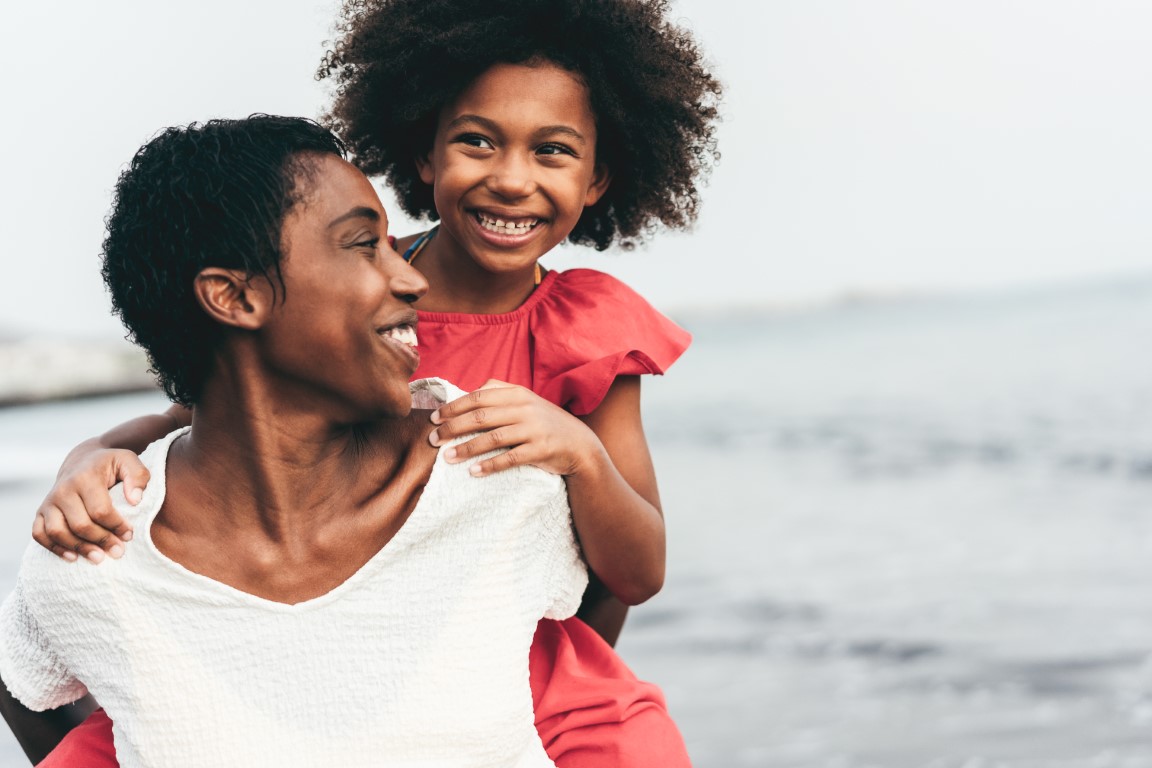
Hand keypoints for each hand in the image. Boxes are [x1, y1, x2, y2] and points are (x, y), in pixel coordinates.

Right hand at [33, 442, 149, 562]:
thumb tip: (135, 500)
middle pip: (80, 525)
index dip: (116, 526)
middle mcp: (63, 490)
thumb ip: (138, 476)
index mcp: (85, 477)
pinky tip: (73, 557)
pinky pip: (40, 534)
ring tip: (98, 558)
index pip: (100, 510)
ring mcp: (49, 501)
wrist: (82, 460)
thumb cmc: (109, 464)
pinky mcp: (40, 511)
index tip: (129, 535)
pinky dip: (54, 548)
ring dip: (79, 548)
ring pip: (58, 532)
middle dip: (101, 541)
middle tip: (118, 551)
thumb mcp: (128, 461)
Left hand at [428, 380, 601, 477]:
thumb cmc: (545, 422)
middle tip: (433, 439)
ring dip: (466, 448)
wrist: (579, 444)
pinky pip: (510, 458)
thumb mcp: (526, 401)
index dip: (453, 407)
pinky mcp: (541, 450)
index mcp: (517, 394)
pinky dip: (490, 465)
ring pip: (493, 438)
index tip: (434, 418)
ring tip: (447, 458)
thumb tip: (469, 390)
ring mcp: (534, 429)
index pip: (478, 397)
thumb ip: (500, 391)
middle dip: (452, 428)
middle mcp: (524, 408)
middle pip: (480, 417)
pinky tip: (473, 472)